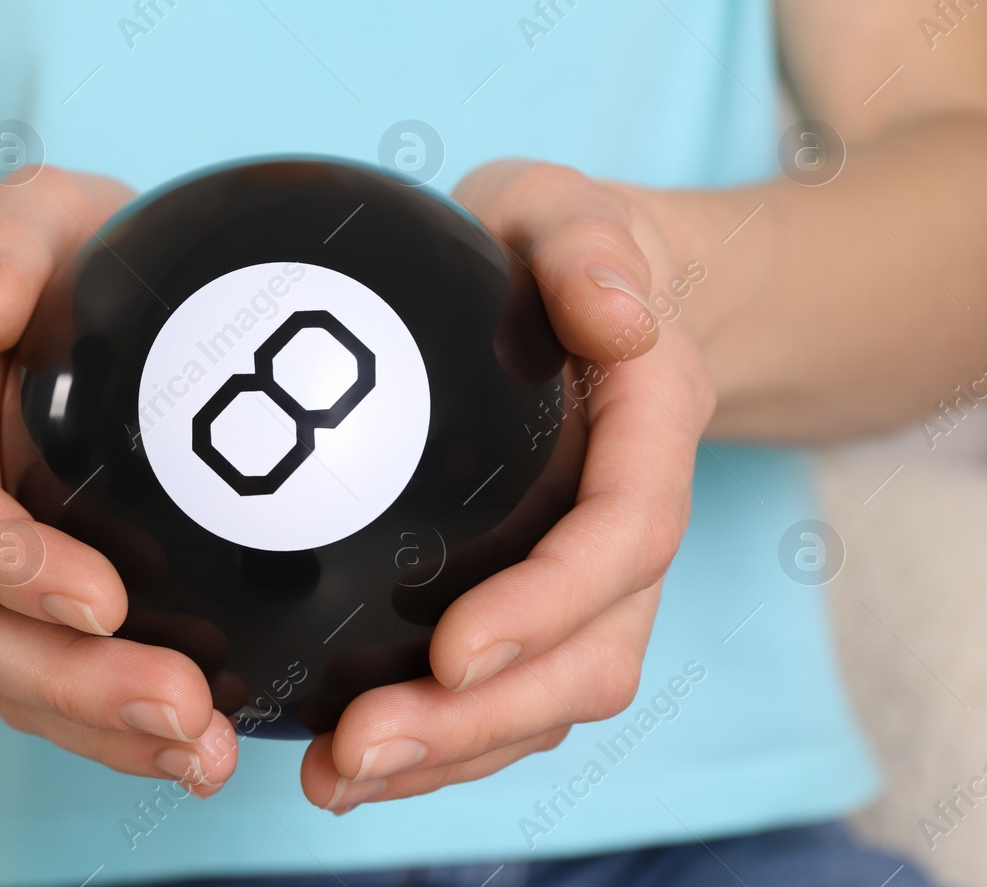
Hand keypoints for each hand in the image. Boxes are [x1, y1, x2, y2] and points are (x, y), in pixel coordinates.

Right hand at [0, 167, 237, 793]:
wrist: (14, 309)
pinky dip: (123, 726)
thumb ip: (0, 244)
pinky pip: (64, 682)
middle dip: (70, 685)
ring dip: (103, 731)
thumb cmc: (31, 259)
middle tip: (184, 713)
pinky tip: (211, 743)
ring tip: (205, 757)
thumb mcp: (21, 214)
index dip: (9, 564)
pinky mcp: (43, 600)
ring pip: (15, 679)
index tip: (104, 598)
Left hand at [300, 160, 716, 811]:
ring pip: (549, 696)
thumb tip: (615, 315)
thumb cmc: (562, 243)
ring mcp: (591, 575)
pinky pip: (503, 686)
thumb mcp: (568, 208)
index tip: (451, 652)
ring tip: (333, 777)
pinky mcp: (537, 597)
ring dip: (451, 754)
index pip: (626, 536)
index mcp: (653, 429)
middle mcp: (634, 522)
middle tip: (359, 749)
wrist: (584, 286)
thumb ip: (593, 247)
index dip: (551, 604)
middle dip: (483, 722)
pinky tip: (335, 750)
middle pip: (592, 656)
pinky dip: (435, 733)